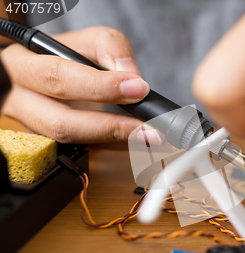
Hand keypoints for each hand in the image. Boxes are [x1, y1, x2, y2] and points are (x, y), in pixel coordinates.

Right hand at [1, 26, 149, 144]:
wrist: (52, 74)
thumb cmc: (68, 55)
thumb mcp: (88, 39)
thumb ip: (110, 48)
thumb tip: (130, 75)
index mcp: (21, 66)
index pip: (58, 77)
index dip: (100, 86)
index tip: (138, 89)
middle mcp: (22, 102)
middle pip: (62, 124)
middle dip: (111, 128)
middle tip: (149, 128)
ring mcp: (35, 130)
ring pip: (76, 144)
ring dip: (120, 144)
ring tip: (155, 139)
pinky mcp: (53, 146)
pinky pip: (89, 153)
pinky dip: (120, 150)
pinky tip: (145, 145)